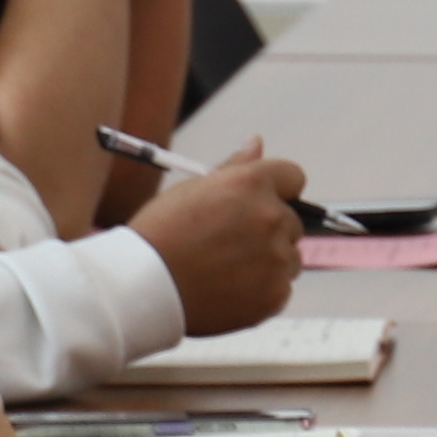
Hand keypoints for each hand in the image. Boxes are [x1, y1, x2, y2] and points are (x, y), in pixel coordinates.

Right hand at [136, 141, 306, 327]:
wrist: (142, 288)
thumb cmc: (161, 235)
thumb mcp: (193, 189)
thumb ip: (234, 167)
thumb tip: (257, 143)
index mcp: (251, 184)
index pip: (293, 177)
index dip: (278, 191)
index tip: (262, 204)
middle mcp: (271, 217)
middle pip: (292, 221)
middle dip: (269, 231)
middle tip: (230, 245)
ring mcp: (276, 258)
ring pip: (290, 258)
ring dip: (270, 263)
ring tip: (227, 271)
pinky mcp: (275, 294)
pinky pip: (281, 289)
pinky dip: (262, 292)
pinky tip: (229, 291)